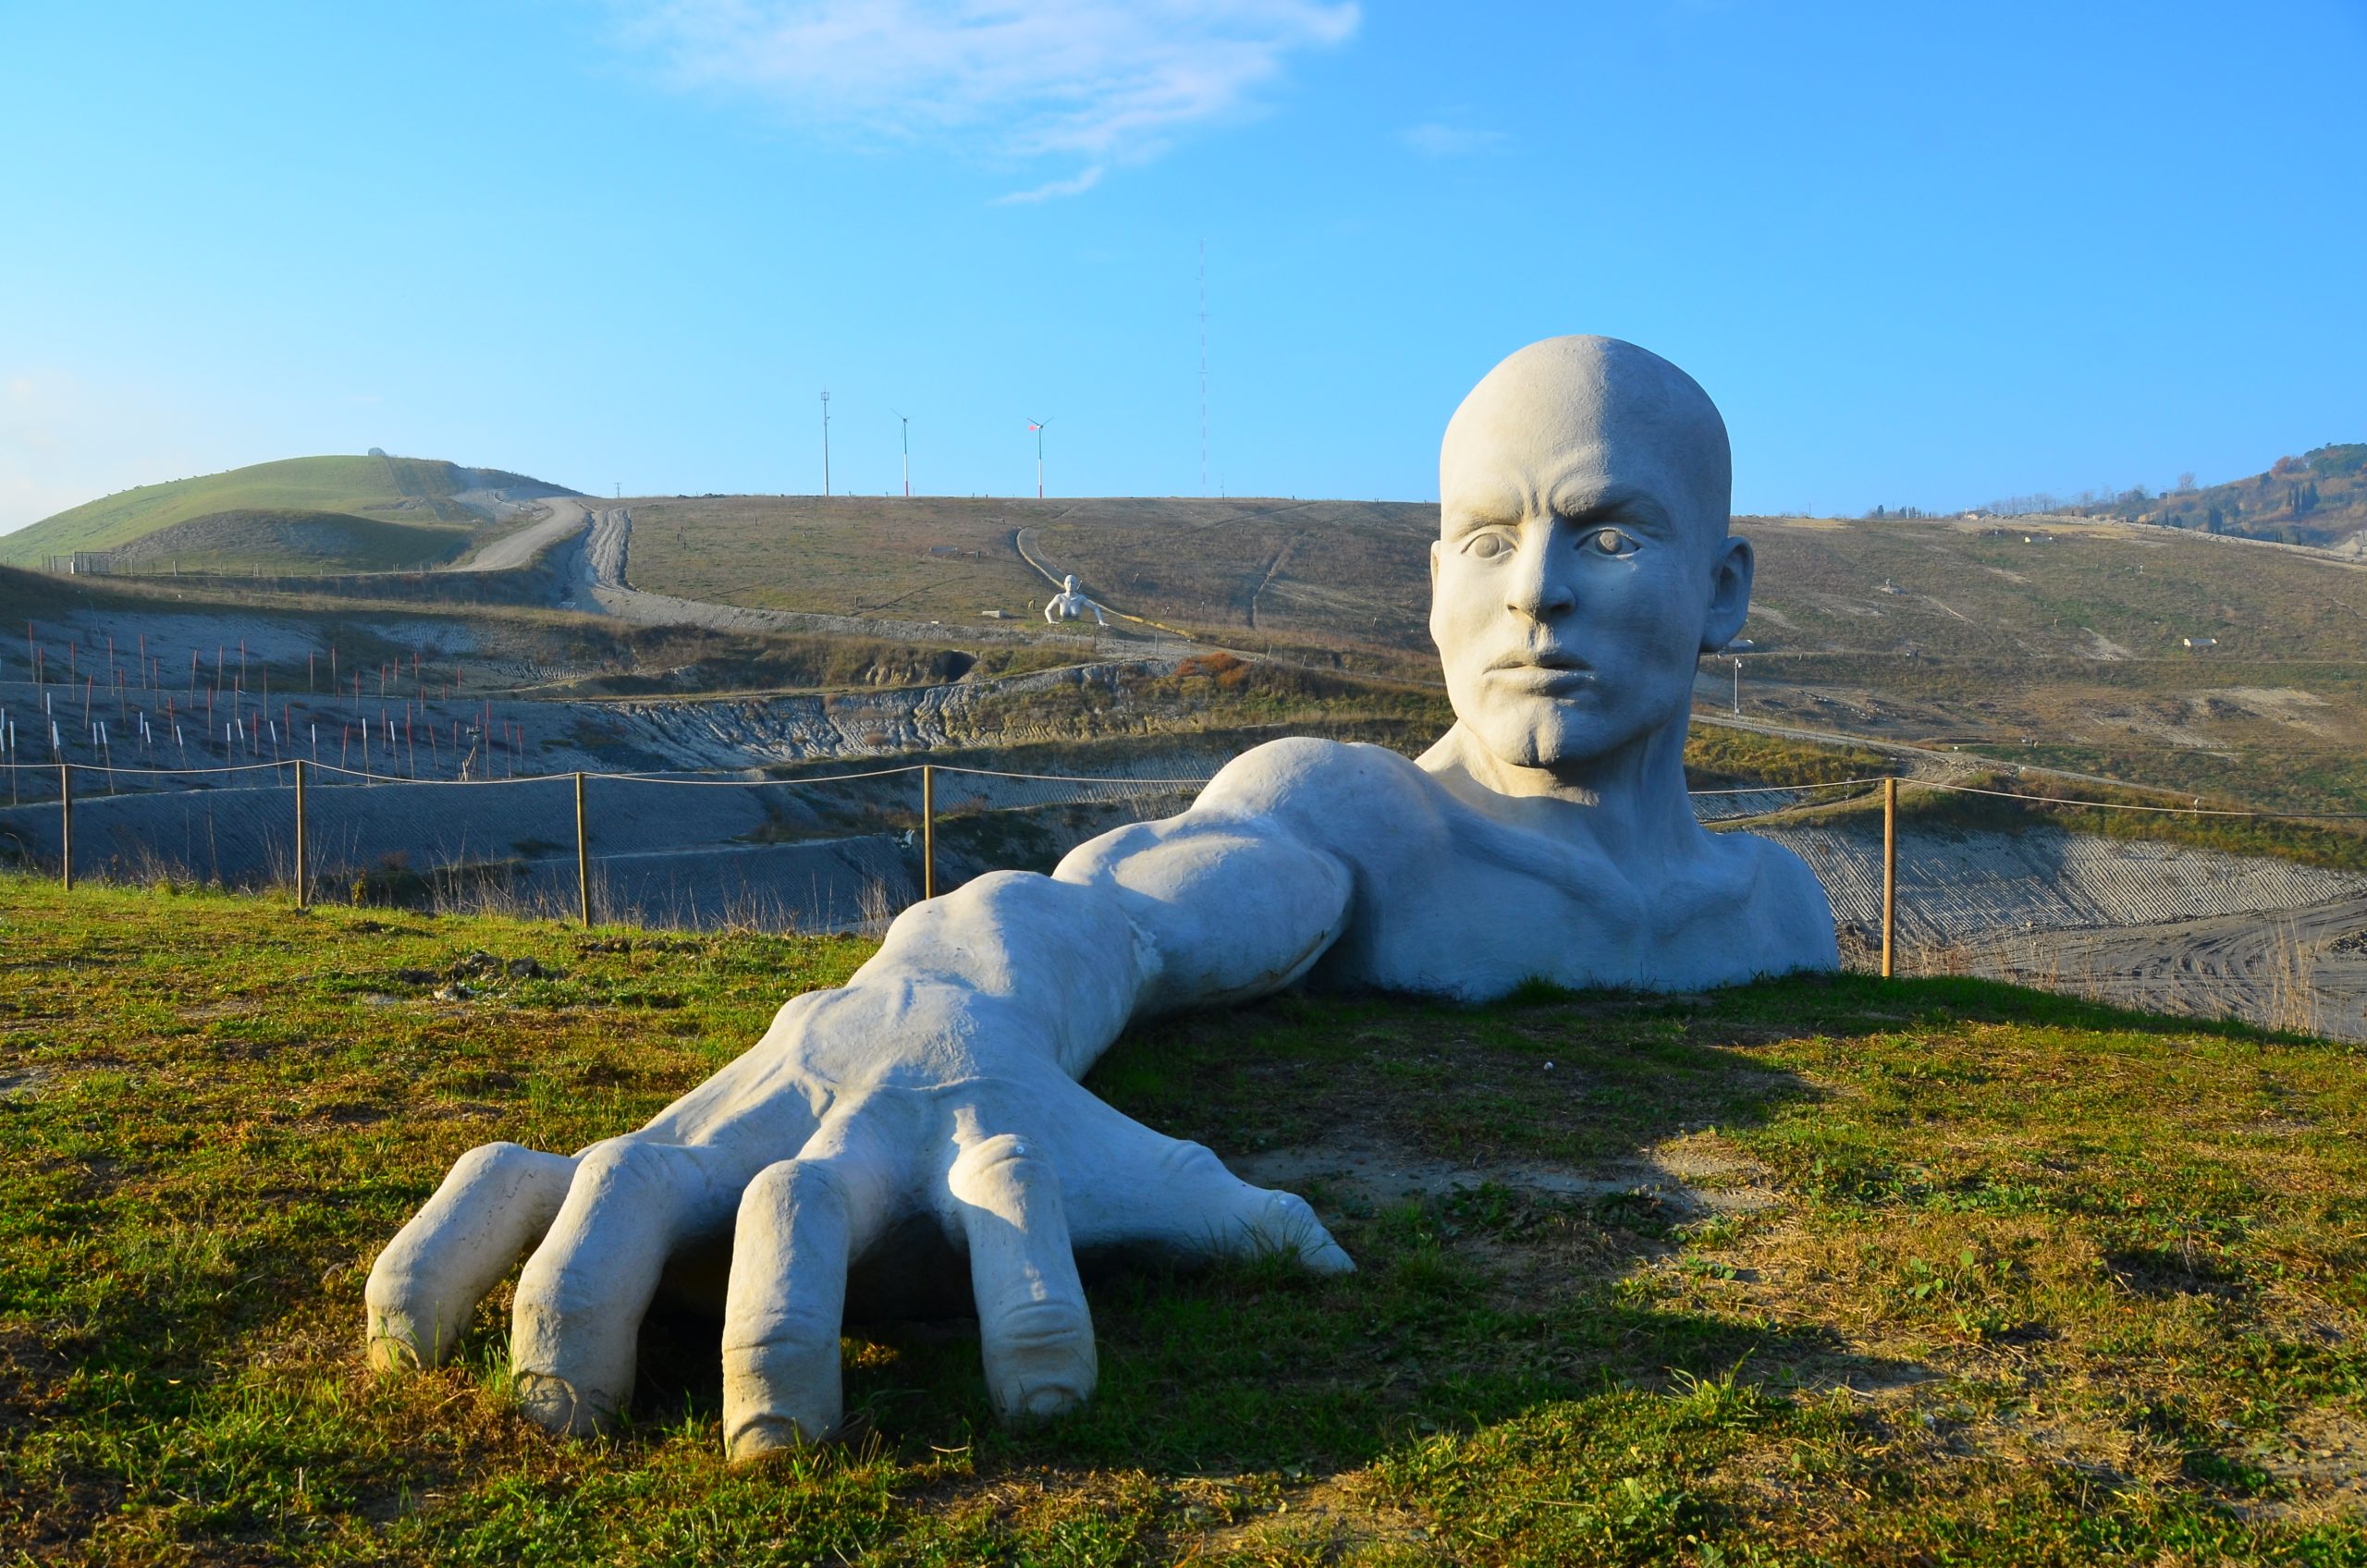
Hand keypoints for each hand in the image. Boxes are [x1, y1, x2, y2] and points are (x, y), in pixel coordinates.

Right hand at [363, 1001, 1350, 1458]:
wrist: (933, 990)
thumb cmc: (1031, 1117)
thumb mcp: (1126, 1160)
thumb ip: (1216, 1216)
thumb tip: (1342, 1267)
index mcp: (984, 1148)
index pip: (1024, 1214)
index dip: (1041, 1301)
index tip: (1053, 1400)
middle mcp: (847, 1137)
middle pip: (806, 1213)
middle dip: (784, 1323)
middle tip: (781, 1454)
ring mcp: (726, 1131)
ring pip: (629, 1189)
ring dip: (581, 1297)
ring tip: (557, 1422)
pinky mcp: (638, 1137)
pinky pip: (508, 1175)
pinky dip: (444, 1244)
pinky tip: (397, 1350)